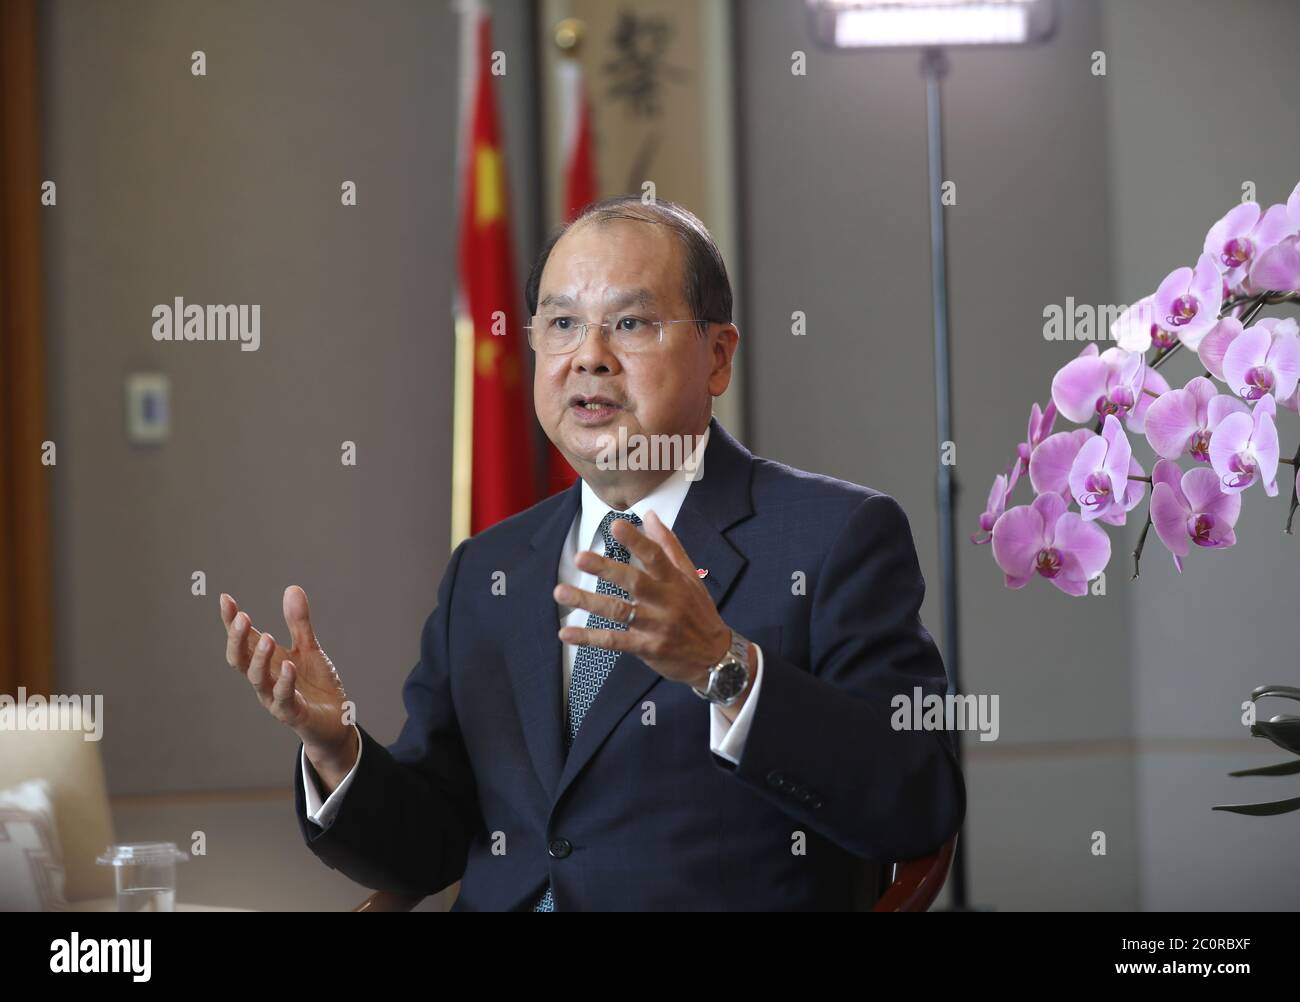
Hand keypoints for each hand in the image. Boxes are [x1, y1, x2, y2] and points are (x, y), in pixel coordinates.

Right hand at [220, 587, 356, 776]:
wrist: (335, 721)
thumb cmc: (315, 686)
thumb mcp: (309, 649)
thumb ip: (299, 623)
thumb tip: (292, 588)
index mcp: (267, 663)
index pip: (243, 640)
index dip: (232, 622)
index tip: (225, 599)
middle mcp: (265, 680)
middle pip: (240, 660)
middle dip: (237, 639)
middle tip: (242, 617)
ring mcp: (276, 698)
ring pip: (258, 679)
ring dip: (260, 658)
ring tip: (266, 636)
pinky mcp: (293, 714)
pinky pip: (283, 698)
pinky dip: (284, 681)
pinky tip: (288, 665)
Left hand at [554, 510, 730, 688]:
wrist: (716, 658)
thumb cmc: (700, 613)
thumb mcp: (690, 577)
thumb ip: (669, 546)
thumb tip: (649, 515)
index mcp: (675, 581)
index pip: (656, 556)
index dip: (636, 541)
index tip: (615, 525)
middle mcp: (666, 602)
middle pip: (634, 582)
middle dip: (606, 569)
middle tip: (580, 557)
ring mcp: (656, 626)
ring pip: (619, 611)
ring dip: (589, 601)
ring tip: (561, 592)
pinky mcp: (647, 648)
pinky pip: (615, 642)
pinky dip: (590, 638)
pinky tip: (567, 633)